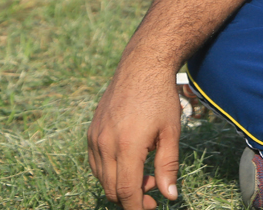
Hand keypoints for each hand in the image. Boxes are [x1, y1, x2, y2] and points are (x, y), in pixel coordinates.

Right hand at [87, 65, 181, 209]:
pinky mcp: (91, 132)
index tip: (151, 207)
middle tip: (153, 189)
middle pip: (111, 189)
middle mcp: (104, 143)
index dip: (137, 206)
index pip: (125, 191)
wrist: (142, 66)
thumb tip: (170, 196)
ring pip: (102, 178)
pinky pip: (96, 163)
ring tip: (145, 172)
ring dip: (121, 184)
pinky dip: (111, 171)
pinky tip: (130, 161)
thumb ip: (168, 166)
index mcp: (126, 145)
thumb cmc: (160, 98)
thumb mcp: (171, 132)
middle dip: (131, 197)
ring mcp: (94, 137)